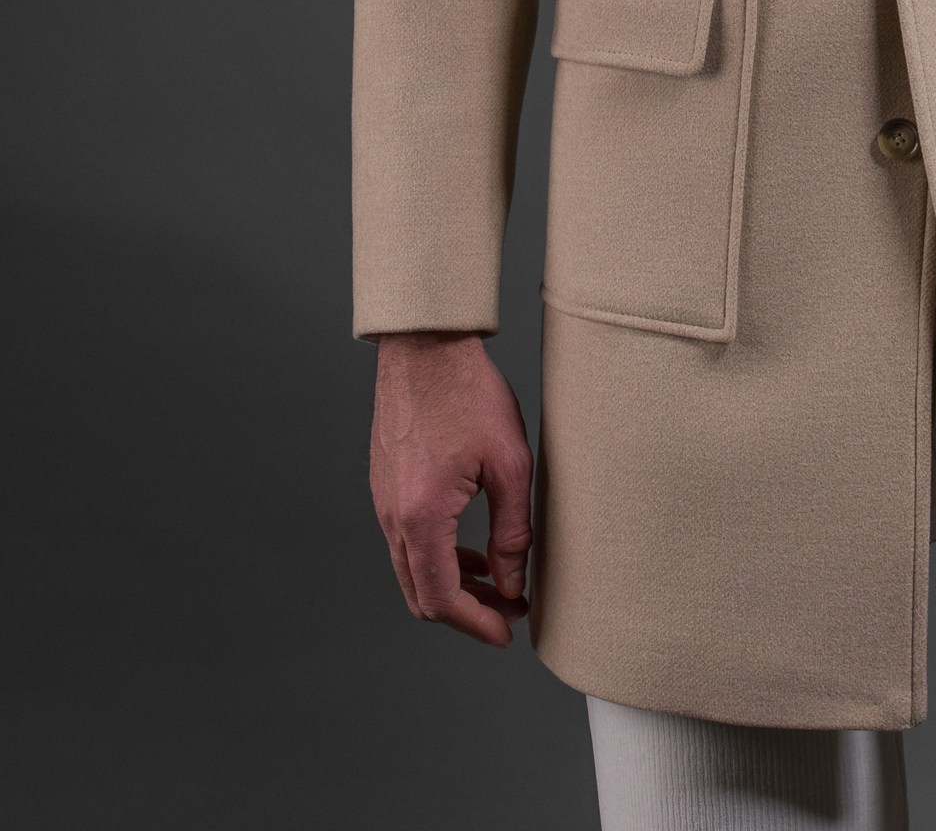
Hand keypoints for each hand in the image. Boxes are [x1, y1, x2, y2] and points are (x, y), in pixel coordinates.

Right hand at [370, 332, 534, 644]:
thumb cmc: (469, 394)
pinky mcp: (385, 484)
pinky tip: (470, 546)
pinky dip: (437, 557)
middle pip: (421, 595)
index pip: (442, 600)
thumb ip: (513, 531)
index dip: (477, 624)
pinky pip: (406, 540)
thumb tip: (512, 582)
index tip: (508, 631)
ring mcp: (383, 500)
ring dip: (452, 584)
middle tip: (509, 609)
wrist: (426, 344)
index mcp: (420, 517)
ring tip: (497, 580)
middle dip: (466, 612)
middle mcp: (392, 516)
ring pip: (412, 569)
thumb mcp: (510, 464)